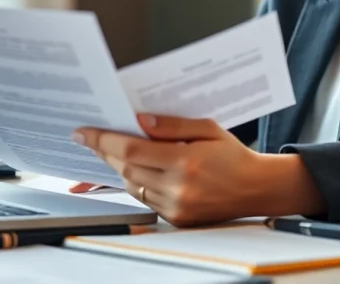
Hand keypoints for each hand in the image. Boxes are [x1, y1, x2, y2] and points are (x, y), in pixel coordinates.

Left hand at [72, 114, 318, 226]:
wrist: (257, 188)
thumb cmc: (234, 155)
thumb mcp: (207, 128)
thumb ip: (171, 125)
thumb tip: (138, 120)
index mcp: (186, 161)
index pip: (131, 150)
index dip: (103, 140)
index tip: (83, 133)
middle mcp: (179, 188)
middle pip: (126, 169)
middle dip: (105, 151)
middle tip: (91, 138)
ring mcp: (177, 207)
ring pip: (132, 185)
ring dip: (118, 167)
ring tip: (111, 150)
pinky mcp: (177, 219)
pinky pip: (145, 199)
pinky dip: (136, 182)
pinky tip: (134, 169)